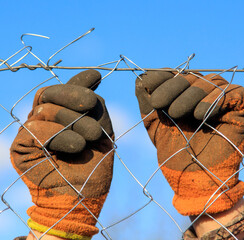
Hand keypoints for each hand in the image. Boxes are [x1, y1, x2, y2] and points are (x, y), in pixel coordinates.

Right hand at [11, 70, 113, 239]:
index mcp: (62, 115)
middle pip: (50, 93)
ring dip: (73, 121)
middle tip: (92, 104)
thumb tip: (93, 78)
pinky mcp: (21, 146)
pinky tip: (78, 146)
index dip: (78, 81)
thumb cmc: (95, 164)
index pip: (63, 90)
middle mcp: (43, 120)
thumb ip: (94, 106)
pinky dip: (60, 135)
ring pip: (45, 110)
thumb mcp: (102, 128)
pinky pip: (36, 129)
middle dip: (74, 95)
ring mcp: (30, 131)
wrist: (84, 196)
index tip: (96, 76)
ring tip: (93, 137)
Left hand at [135, 70, 243, 215]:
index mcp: (186, 95)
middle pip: (193, 77)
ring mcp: (224, 101)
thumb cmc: (175, 154)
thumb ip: (147, 103)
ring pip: (211, 82)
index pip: (177, 75)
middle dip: (173, 86)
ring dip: (191, 95)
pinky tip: (200, 114)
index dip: (162, 76)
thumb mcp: (155, 126)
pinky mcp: (241, 109)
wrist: (195, 180)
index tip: (148, 85)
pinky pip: (233, 93)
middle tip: (159, 103)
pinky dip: (215, 100)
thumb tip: (140, 78)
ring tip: (177, 113)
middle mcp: (205, 94)